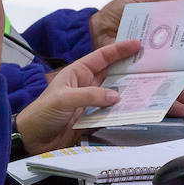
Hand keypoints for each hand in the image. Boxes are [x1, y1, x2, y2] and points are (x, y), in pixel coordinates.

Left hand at [15, 40, 139, 153]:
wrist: (32, 140)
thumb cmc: (41, 113)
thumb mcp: (64, 99)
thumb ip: (90, 96)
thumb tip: (116, 96)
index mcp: (78, 72)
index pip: (102, 57)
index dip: (120, 49)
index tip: (137, 44)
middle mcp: (87, 85)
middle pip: (113, 73)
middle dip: (131, 68)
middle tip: (151, 65)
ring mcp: (91, 102)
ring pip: (116, 93)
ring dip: (130, 91)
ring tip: (149, 87)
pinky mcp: (93, 118)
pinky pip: (112, 112)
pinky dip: (124, 111)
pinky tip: (136, 110)